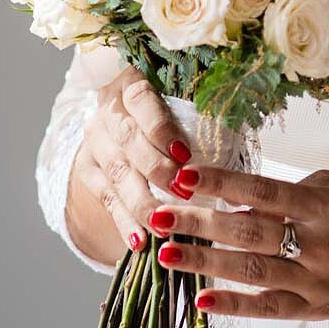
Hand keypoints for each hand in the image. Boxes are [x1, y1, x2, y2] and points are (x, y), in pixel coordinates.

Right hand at [72, 65, 193, 253]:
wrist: (120, 129)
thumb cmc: (166, 114)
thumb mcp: (177, 104)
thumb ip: (199, 115)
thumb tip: (239, 124)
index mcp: (131, 85)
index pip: (141, 99)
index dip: (161, 127)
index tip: (185, 153)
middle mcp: (109, 113)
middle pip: (128, 139)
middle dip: (156, 168)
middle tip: (182, 191)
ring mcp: (95, 144)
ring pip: (117, 174)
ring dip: (141, 202)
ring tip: (162, 225)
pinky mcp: (88, 173)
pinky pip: (107, 201)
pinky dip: (125, 223)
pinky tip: (139, 242)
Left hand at [144, 163, 328, 320]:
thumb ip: (294, 191)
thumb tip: (242, 202)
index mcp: (324, 203)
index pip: (262, 189)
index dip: (221, 182)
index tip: (184, 177)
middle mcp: (318, 242)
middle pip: (248, 230)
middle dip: (199, 222)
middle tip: (158, 216)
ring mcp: (317, 279)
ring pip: (251, 271)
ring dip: (205, 262)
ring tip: (167, 254)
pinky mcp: (318, 308)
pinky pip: (270, 309)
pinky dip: (236, 306)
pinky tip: (203, 301)